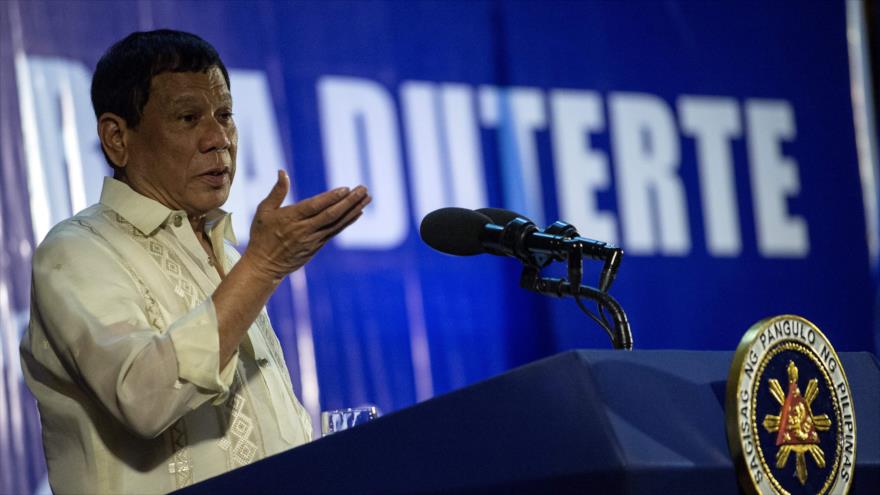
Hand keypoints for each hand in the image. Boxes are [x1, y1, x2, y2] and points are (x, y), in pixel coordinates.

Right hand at [243, 170, 370, 281]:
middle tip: (363, 189)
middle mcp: (304, 229)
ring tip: (367, 198)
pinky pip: (335, 231)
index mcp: (291, 218)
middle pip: (331, 214)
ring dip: (353, 210)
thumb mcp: (264, 211)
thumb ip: (277, 192)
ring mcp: (313, 240)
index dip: (332, 198)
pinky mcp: (317, 247)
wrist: (264, 266)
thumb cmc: (262, 235)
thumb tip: (282, 171)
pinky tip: (358, 212)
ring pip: (337, 223)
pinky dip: (347, 222)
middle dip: (349, 201)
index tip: (346, 189)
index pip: (315, 206)